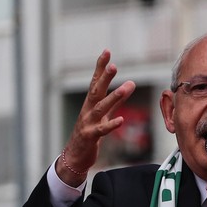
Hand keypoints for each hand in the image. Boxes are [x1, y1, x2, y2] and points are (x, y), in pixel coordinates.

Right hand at [56, 50, 135, 185]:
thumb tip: (130, 84)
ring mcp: (87, 122)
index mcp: (91, 103)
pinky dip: (111, 124)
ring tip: (126, 87)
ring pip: (101, 108)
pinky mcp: (90, 136)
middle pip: (96, 90)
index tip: (107, 51)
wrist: (75, 155)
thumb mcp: (105, 113)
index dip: (101, 67)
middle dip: (104, 77)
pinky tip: (121, 120)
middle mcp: (88, 109)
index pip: (96, 81)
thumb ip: (117, 100)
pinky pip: (102, 130)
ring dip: (113, 97)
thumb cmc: (90, 132)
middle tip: (113, 65)